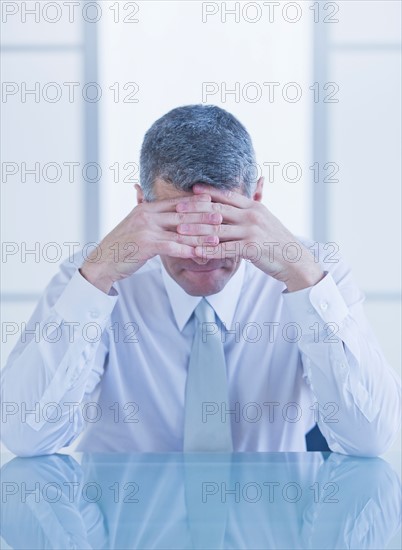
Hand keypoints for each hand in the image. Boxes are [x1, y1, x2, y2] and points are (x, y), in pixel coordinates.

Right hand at [80, 194, 221, 292]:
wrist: (101, 262)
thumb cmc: (122, 248)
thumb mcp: (136, 227)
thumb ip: (152, 219)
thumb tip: (169, 216)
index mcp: (146, 208)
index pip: (176, 202)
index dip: (196, 203)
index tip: (213, 203)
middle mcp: (146, 215)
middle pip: (181, 214)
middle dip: (203, 216)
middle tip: (222, 217)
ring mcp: (145, 229)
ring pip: (180, 231)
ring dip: (200, 235)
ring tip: (217, 238)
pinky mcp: (145, 244)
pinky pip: (171, 247)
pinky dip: (187, 250)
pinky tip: (200, 254)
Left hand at [175, 184, 323, 291]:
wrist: (294, 260)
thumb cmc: (277, 241)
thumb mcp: (266, 219)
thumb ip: (254, 205)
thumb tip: (255, 183)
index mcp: (254, 206)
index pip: (227, 195)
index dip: (208, 192)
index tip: (191, 190)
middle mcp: (252, 216)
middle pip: (218, 210)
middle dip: (195, 209)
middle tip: (177, 209)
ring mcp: (251, 231)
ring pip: (217, 229)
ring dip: (196, 230)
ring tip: (179, 231)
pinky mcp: (251, 248)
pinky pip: (224, 249)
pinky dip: (207, 250)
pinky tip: (194, 252)